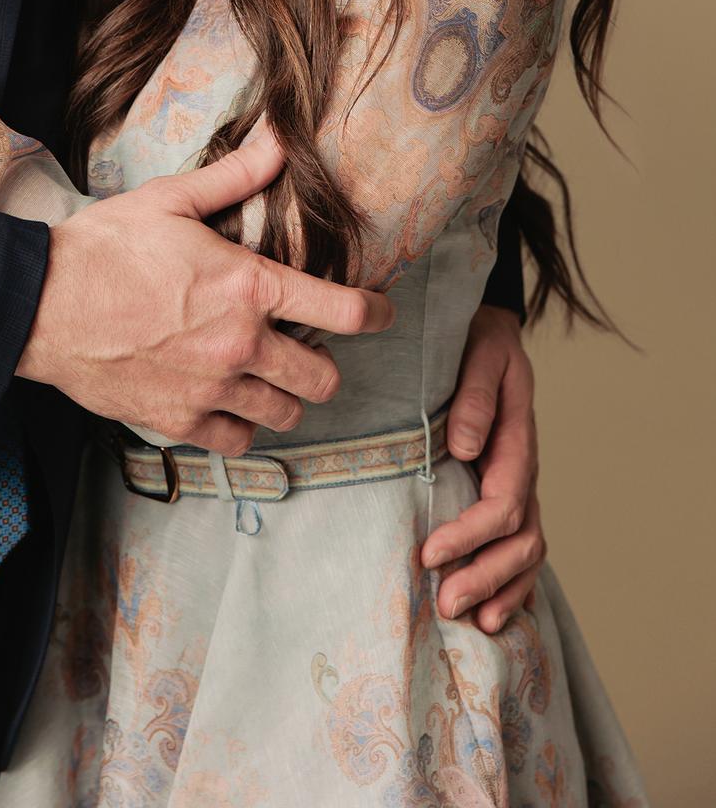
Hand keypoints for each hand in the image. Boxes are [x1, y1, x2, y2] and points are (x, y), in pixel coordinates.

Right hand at [17, 130, 393, 451]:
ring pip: (285, 413)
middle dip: (325, 363)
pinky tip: (229, 402)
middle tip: (306, 346)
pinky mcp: (179, 420)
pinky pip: (238, 440)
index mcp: (249, 286)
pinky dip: (242, 426)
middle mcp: (242, 345)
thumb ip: (235, 176)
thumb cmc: (106, 245)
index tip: (380, 312)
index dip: (375, 313)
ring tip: (267, 375)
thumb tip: (280, 141)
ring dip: (285, 396)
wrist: (43, 302)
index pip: (343, 312)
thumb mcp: (173, 199)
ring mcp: (212, 389)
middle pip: (323, 378)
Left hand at [419, 305, 546, 627]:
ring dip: (501, 590)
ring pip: (526, 552)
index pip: (504, 504)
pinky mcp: (506, 493)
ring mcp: (519, 486)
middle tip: (444, 605)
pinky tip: (492, 614)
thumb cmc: (479, 341)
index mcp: (518, 442)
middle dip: (484, 577)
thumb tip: (463, 447)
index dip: (469, 536)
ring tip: (472, 622)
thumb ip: (474, 396)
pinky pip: (520, 548)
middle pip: (520, 541)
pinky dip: (512, 585)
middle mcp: (523, 471)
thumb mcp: (481, 353)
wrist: (489, 333)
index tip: (429, 553)